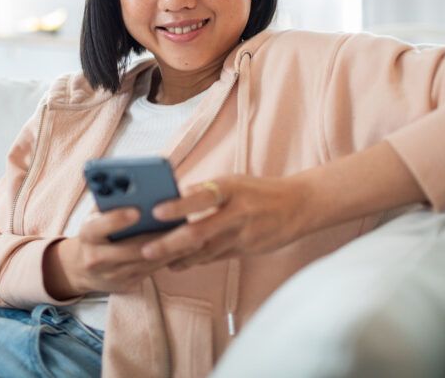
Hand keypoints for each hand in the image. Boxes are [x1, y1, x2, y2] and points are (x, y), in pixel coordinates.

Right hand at [43, 207, 179, 298]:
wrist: (81, 269)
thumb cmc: (96, 232)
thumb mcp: (96, 217)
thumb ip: (112, 205)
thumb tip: (139, 188)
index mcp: (87, 235)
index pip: (98, 227)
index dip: (116, 219)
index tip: (137, 210)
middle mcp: (96, 258)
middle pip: (131, 249)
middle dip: (158, 237)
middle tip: (181, 224)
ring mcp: (112, 275)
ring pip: (147, 262)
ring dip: (171, 249)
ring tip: (192, 235)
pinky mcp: (127, 284)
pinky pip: (152, 271)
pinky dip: (170, 258)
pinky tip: (187, 248)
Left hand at [140, 174, 310, 270]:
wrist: (298, 206)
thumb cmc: (258, 191)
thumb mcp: (234, 182)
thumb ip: (205, 191)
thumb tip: (172, 198)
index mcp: (231, 189)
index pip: (201, 197)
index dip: (179, 206)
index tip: (156, 211)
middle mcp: (236, 213)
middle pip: (199, 232)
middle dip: (170, 243)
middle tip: (146, 250)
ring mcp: (242, 235)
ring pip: (204, 251)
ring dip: (178, 257)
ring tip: (153, 260)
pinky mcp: (246, 251)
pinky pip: (214, 258)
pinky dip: (194, 261)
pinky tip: (176, 263)